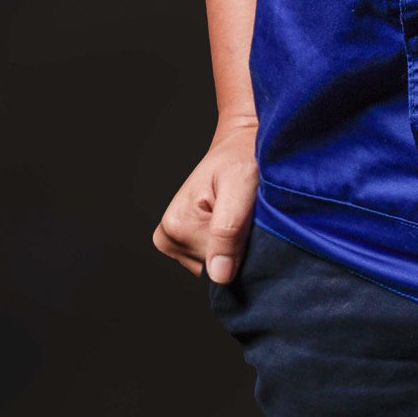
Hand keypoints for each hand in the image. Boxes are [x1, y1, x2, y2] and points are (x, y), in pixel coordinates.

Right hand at [152, 113, 258, 282]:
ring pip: (216, 264)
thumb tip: (218, 275)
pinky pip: (216, 259)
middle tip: (246, 212)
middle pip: (214, 266)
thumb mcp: (240, 185)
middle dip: (238, 246)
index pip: (215, 265)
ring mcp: (178, 242)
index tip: (248, 218)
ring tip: (241, 212)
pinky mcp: (189, 242)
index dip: (241, 247)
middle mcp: (169, 236)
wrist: (240, 141)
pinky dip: (232, 245)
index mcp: (175, 224)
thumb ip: (228, 230)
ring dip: (236, 244)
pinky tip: (236, 220)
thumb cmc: (241, 155)